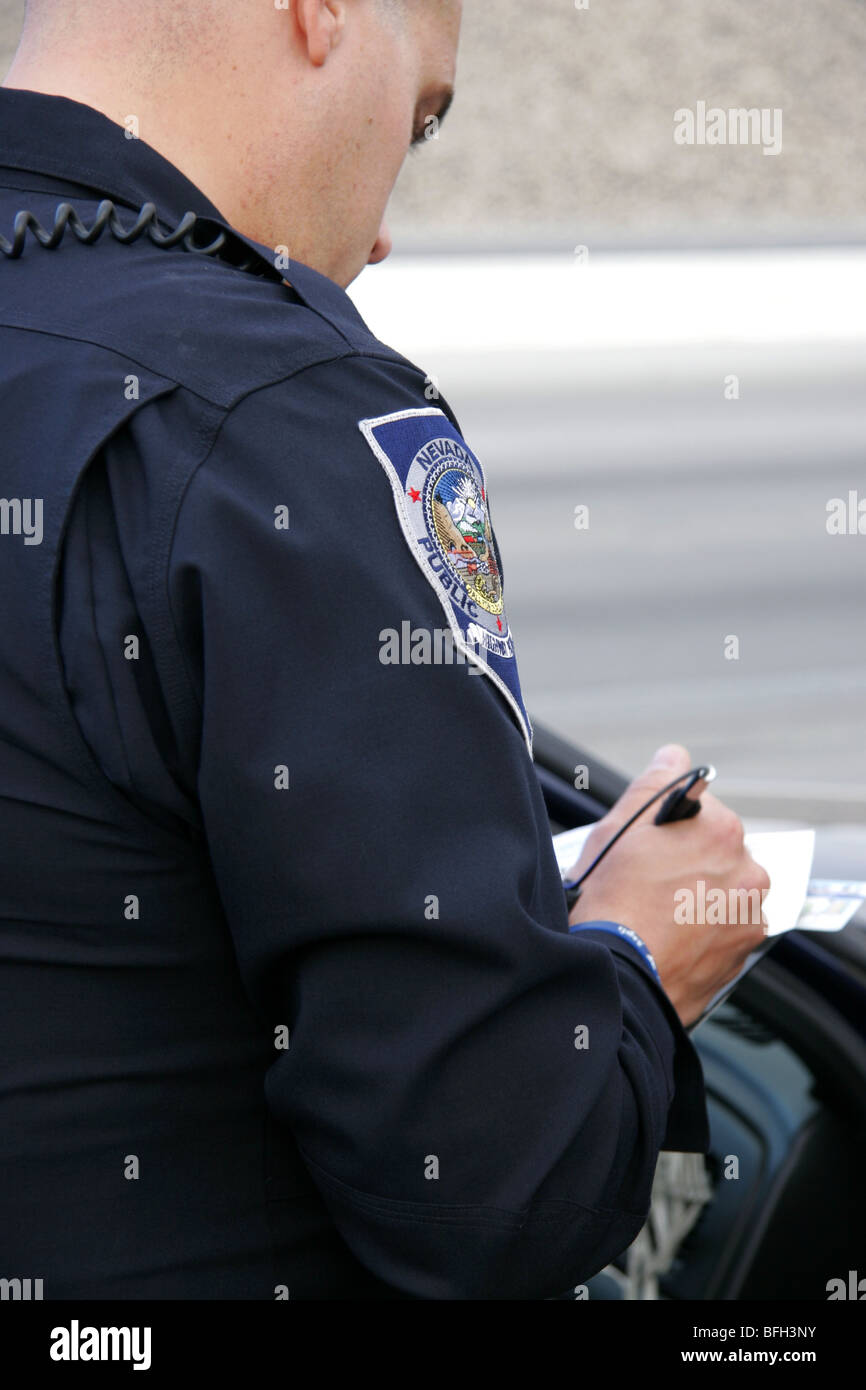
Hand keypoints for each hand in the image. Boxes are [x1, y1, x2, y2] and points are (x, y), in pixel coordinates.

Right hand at [567, 744, 770, 1027]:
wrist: (620, 979)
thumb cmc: (613, 904)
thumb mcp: (618, 829)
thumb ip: (654, 783)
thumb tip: (673, 756)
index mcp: (722, 830)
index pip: (700, 811)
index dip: (667, 829)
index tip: (647, 848)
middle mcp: (748, 871)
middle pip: (715, 852)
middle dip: (687, 861)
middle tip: (646, 883)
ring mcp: (749, 916)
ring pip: (722, 890)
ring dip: (698, 895)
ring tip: (656, 914)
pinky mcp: (742, 954)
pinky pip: (724, 929)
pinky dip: (703, 930)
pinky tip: (669, 937)